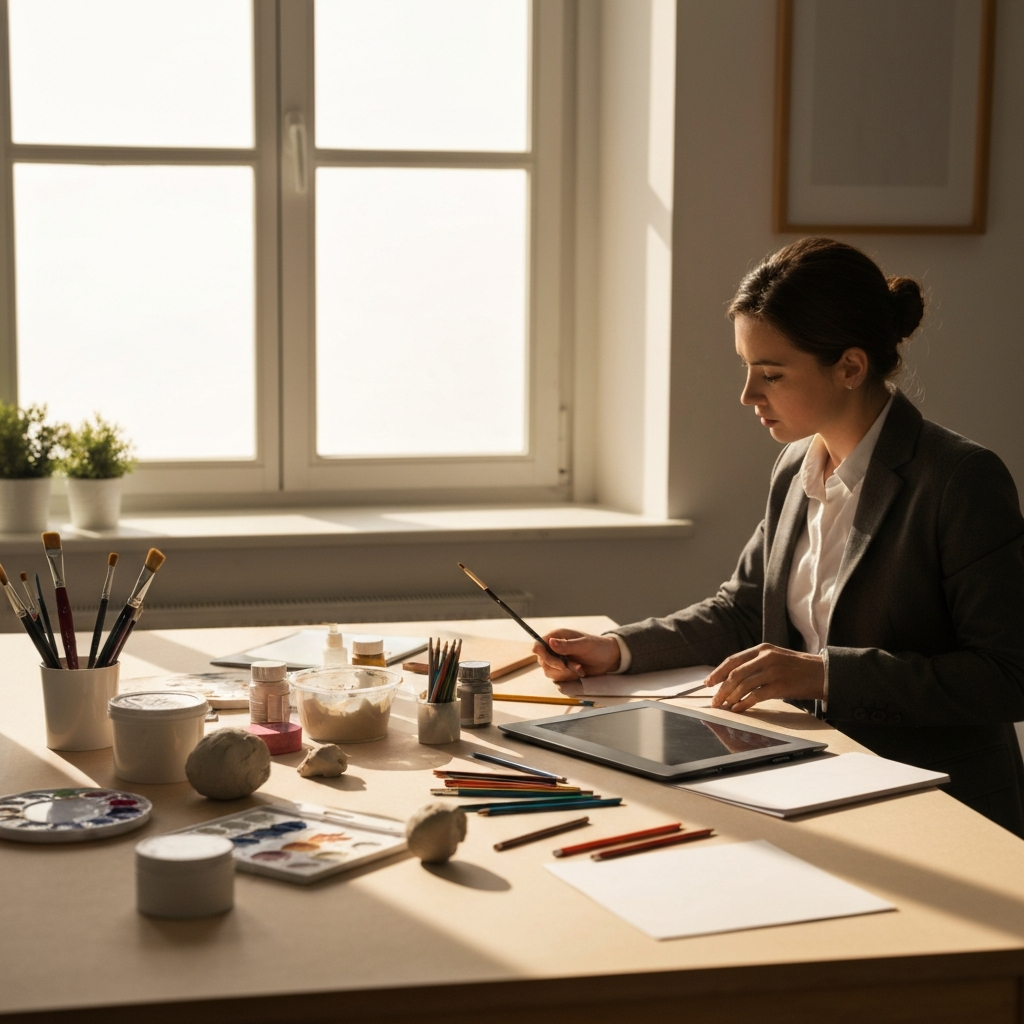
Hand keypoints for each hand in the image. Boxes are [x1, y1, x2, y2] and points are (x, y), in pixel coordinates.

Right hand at [533, 629, 620, 681]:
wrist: (607, 658)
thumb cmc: (597, 646)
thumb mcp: (583, 645)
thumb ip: (566, 645)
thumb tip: (550, 642)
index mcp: (556, 636)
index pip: (538, 645)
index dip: (542, 654)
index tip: (557, 661)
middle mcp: (553, 648)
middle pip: (543, 661)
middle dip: (558, 666)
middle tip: (574, 666)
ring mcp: (556, 660)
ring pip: (549, 672)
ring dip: (565, 673)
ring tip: (579, 669)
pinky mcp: (561, 671)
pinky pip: (557, 678)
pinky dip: (568, 678)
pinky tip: (579, 672)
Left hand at [707, 644, 824, 712]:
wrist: (824, 673)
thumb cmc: (798, 668)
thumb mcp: (775, 658)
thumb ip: (756, 664)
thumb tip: (733, 679)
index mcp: (762, 649)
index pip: (732, 660)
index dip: (718, 672)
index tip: (708, 683)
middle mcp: (766, 657)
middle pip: (734, 673)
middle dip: (721, 688)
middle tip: (714, 700)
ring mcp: (773, 671)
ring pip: (742, 685)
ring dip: (730, 697)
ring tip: (723, 707)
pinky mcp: (780, 685)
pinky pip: (755, 696)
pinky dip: (743, 703)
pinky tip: (737, 709)